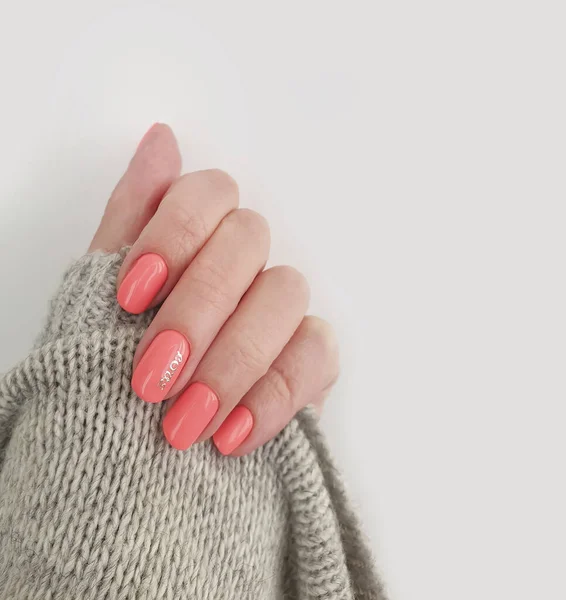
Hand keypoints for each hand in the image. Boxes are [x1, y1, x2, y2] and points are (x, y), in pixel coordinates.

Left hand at [89, 124, 338, 455]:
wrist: (132, 459)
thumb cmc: (114, 368)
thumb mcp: (103, 296)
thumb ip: (133, 218)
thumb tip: (160, 137)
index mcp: (198, 238)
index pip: (208, 194)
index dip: (176, 234)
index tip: (131, 294)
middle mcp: (245, 263)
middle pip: (248, 241)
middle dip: (198, 307)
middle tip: (151, 375)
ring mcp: (282, 309)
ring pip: (287, 292)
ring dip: (233, 358)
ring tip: (182, 422)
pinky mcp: (311, 360)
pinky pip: (316, 356)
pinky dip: (274, 395)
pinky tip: (231, 435)